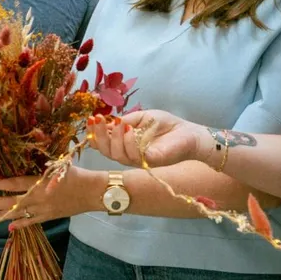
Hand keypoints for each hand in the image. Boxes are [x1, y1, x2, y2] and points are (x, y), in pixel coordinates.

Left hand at [0, 167, 100, 231]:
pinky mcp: (50, 216)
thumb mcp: (60, 166)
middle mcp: (40, 198)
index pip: (18, 183)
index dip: (4, 184)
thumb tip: (31, 163)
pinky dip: (21, 225)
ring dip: (4, 216)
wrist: (94, 192)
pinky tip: (10, 227)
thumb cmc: (78, 175)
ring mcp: (44, 210)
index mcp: (42, 183)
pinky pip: (32, 222)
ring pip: (20, 214)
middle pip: (14, 202)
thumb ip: (44, 167)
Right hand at [91, 111, 206, 168]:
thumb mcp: (142, 117)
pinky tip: (130, 130)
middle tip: (99, 120)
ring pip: (117, 155)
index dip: (94, 133)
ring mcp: (139, 160)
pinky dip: (129, 142)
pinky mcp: (151, 162)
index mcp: (124, 144)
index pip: (103, 144)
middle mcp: (129, 155)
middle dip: (99, 135)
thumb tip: (108, 122)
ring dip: (115, 138)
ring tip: (119, 123)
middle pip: (106, 151)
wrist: (189, 133)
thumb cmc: (167, 125)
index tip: (91, 119)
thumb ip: (126, 119)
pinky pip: (134, 156)